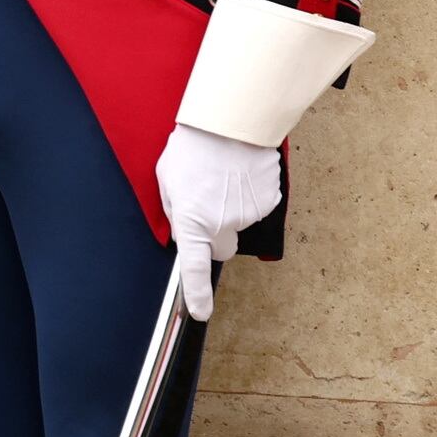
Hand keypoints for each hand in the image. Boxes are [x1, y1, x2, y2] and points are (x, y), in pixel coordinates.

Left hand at [155, 121, 282, 322]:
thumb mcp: (168, 180)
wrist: (231, 123)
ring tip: (223, 178)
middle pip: (222, 249)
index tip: (200, 312)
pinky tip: (240, 174)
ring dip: (231, 209)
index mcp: (193, 221)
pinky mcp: (269, 202)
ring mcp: (249, 215)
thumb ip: (175, 211)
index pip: (193, 267)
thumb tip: (183, 232)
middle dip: (215, 237)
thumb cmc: (192, 148)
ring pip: (240, 224)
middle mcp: (223, 224)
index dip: (196, 294)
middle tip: (207, 207)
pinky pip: (256, 207)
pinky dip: (249, 196)